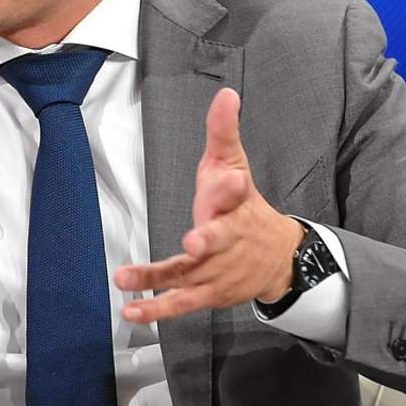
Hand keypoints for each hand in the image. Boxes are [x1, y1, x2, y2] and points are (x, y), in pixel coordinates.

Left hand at [114, 88, 304, 321]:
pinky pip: (179, 300)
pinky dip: (156, 308)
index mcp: (235, 203)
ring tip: (127, 278)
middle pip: (219, 237)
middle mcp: (228, 237)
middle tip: (194, 241)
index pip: (236, 191)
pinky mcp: (208, 291)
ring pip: (189, 273)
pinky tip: (131, 310)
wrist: (278, 257)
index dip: (231, 186)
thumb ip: (224, 132)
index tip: (229, 179)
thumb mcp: (233, 164)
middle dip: (209, 238)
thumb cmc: (244, 206)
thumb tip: (226, 94)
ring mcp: (217, 267)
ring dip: (158, 277)